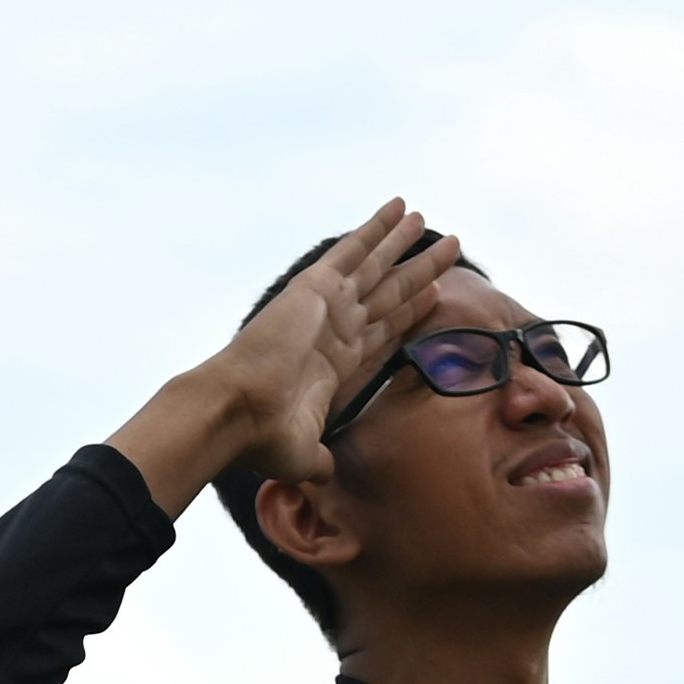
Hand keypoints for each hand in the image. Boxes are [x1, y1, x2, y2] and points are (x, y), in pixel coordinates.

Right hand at [116, 202, 457, 517]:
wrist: (236, 411)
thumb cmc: (263, 438)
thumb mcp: (304, 455)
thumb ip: (321, 460)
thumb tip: (325, 476)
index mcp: (336, 365)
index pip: (384, 330)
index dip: (411, 311)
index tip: (435, 292)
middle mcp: (336, 329)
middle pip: (389, 293)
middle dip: (418, 270)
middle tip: (447, 246)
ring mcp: (328, 306)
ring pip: (378, 267)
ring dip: (404, 244)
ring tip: (427, 219)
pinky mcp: (316, 288)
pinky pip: (353, 250)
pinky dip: (375, 228)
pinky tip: (398, 208)